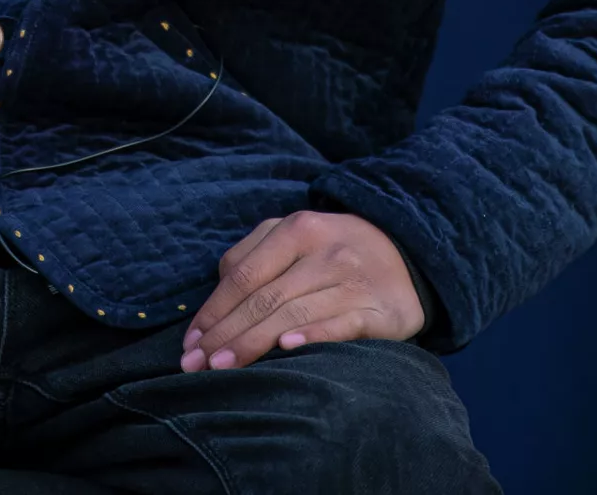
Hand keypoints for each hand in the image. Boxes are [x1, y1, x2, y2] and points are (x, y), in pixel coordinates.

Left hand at [181, 210, 424, 371]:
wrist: (407, 253)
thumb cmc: (333, 253)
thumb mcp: (294, 239)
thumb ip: (253, 259)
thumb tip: (214, 303)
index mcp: (296, 229)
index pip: (244, 274)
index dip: (214, 310)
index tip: (190, 344)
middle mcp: (324, 250)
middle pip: (264, 297)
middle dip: (225, 334)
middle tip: (196, 366)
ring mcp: (352, 279)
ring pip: (294, 312)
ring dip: (254, 342)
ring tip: (223, 367)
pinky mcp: (380, 309)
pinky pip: (341, 324)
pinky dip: (312, 335)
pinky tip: (287, 349)